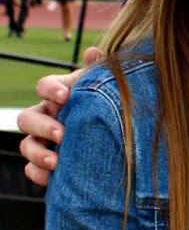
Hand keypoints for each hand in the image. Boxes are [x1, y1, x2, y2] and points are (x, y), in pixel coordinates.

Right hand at [16, 50, 101, 183]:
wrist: (122, 142)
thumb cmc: (111, 107)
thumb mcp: (109, 89)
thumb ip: (100, 71)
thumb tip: (92, 52)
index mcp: (59, 96)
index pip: (43, 86)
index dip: (50, 89)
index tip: (65, 96)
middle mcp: (46, 117)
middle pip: (27, 118)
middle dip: (42, 126)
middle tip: (62, 134)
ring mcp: (43, 141)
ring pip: (26, 145)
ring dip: (38, 153)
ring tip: (57, 162)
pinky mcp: (46, 164)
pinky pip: (31, 170)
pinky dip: (39, 173)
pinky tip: (54, 176)